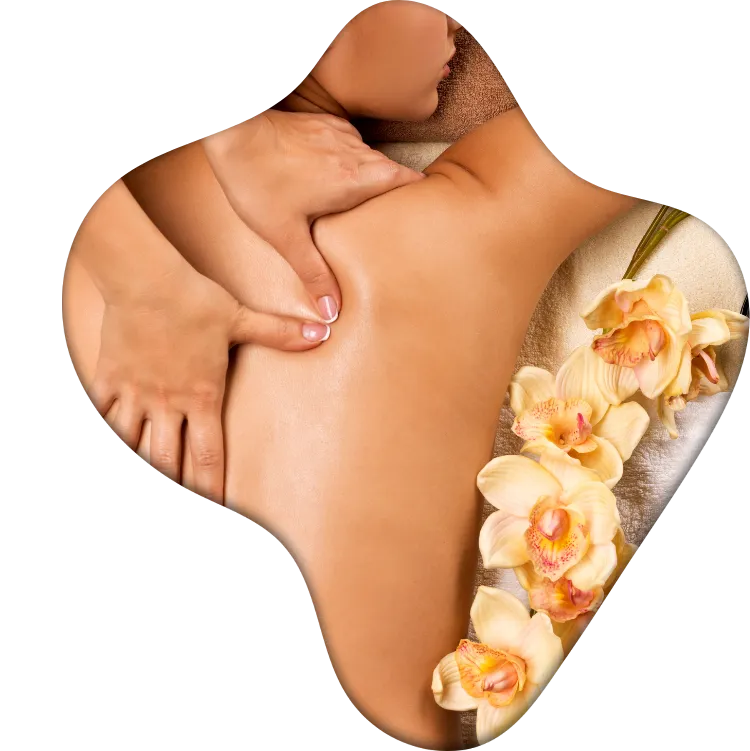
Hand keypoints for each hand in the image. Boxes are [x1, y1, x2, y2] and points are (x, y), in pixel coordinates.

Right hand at [89, 259, 329, 503]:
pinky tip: (117, 437)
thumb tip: (320, 334)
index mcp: (203, 396)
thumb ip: (280, 332)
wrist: (147, 278)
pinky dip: (109, 429)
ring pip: (133, 445)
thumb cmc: (195, 299)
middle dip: (177, 485)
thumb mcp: (242, 318)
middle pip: (167, 461)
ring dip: (143, 462)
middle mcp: (168, 402)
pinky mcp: (110, 379)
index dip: (213, 489)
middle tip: (187, 496)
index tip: (220, 506)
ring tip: (154, 476)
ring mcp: (137, 394)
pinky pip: (103, 414)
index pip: (209, 456)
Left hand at [203, 110, 425, 321]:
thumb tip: (332, 310)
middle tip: (390, 219)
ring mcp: (341, 135)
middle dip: (396, 193)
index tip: (419, 215)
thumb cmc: (257, 183)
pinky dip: (351, 160)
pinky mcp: (324, 124)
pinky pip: (350, 144)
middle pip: (394, 172)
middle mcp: (356, 154)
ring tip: (361, 203)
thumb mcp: (286, 236)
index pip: (409, 181)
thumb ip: (313, 273)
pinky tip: (334, 177)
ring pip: (372, 158)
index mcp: (356, 181)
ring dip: (373, 177)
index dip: (418, 197)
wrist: (232, 132)